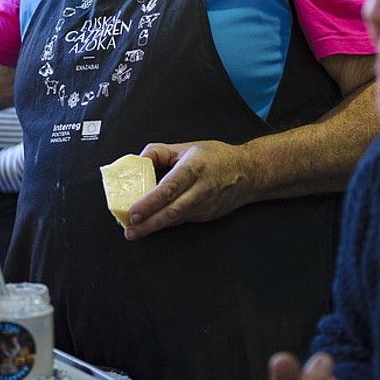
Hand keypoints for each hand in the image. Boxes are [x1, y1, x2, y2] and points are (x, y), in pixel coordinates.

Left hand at [124, 140, 253, 238]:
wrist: (249, 172)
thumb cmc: (217, 157)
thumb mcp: (187, 147)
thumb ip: (159, 152)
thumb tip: (137, 162)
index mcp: (194, 168)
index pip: (169, 188)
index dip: (150, 203)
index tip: (133, 212)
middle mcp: (201, 189)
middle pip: (172, 211)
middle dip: (149, 223)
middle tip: (130, 230)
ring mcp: (205, 205)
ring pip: (177, 220)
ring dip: (155, 227)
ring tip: (135, 232)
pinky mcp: (207, 215)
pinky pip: (183, 220)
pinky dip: (167, 224)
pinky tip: (153, 226)